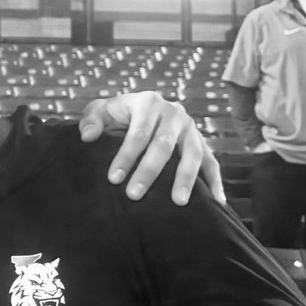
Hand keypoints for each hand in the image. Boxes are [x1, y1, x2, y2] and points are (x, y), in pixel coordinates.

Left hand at [79, 91, 224, 205]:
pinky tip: (217, 202)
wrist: (141, 109)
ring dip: (186, 178)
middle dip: (148, 171)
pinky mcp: (201, 142)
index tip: (113, 179)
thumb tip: (88, 136)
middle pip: (163, 145)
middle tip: (134, 195)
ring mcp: (191, 128)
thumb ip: (91, 120)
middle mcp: (174, 113)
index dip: (126, 156)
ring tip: (179, 202)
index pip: (138, 132)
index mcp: (148, 103)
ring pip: (193, 153)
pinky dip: (216, 181)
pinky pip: (212, 162)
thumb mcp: (101, 110)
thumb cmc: (117, 115)